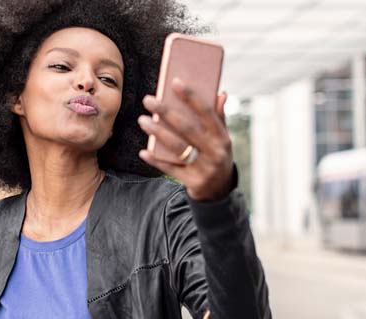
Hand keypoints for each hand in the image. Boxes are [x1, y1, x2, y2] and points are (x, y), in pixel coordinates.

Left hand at [137, 78, 234, 201]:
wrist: (219, 190)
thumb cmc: (216, 155)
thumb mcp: (222, 138)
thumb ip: (219, 117)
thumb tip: (221, 93)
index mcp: (222, 137)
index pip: (206, 112)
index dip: (191, 97)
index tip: (175, 82)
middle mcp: (215, 152)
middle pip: (187, 128)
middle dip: (166, 112)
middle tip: (148, 100)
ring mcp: (204, 168)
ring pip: (177, 148)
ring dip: (158, 133)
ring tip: (142, 120)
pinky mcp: (192, 181)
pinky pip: (170, 169)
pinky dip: (156, 160)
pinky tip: (143, 151)